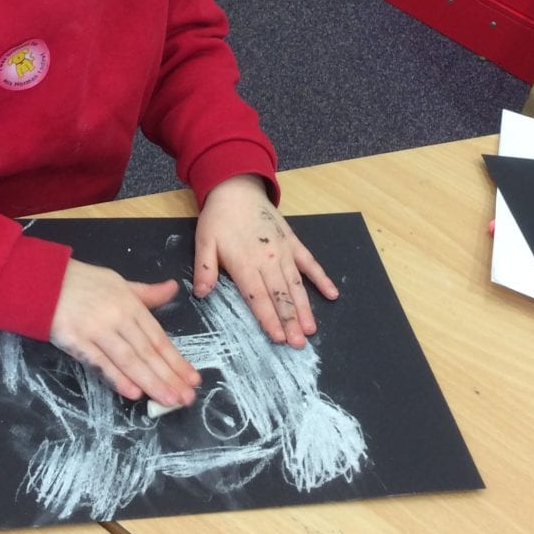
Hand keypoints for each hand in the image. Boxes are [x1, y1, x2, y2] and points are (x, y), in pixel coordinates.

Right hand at [50, 259, 200, 405]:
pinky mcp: (77, 341)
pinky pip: (101, 362)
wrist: (43, 280)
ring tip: (169, 400)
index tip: (193, 378)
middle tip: (187, 398)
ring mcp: (98, 329)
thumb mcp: (119, 283)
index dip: (176, 360)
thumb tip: (173, 288)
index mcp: (131, 304)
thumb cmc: (83, 282)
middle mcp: (118, 317)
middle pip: (148, 352)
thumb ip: (146, 294)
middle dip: (169, 376)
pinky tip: (134, 392)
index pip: (158, 338)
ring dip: (151, 382)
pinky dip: (117, 378)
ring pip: (129, 360)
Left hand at [193, 174, 338, 347]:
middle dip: (290, 321)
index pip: (258, 297)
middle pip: (280, 295)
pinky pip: (310, 262)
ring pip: (296, 284)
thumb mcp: (204, 241)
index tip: (278, 338)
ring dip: (305, 307)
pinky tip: (332, 294)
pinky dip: (321, 278)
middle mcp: (267, 259)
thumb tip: (202, 294)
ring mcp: (284, 250)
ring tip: (311, 329)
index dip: (269, 319)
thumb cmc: (218, 218)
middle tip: (299, 344)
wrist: (237, 188)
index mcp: (244, 262)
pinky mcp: (293, 242)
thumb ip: (205, 268)